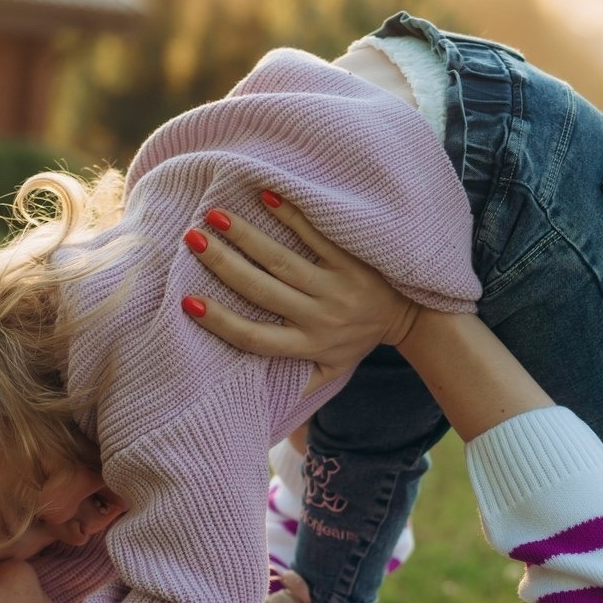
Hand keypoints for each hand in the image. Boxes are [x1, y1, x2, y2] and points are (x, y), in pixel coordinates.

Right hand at [180, 191, 419, 371]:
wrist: (414, 316)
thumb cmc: (359, 340)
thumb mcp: (332, 370)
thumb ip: (298, 383)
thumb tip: (258, 406)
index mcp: (306, 345)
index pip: (254, 338)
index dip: (221, 322)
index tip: (188, 302)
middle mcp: (318, 318)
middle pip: (261, 291)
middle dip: (224, 266)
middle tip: (192, 239)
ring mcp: (336, 287)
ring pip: (283, 262)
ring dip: (248, 237)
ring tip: (216, 215)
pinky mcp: (353, 261)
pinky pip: (319, 236)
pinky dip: (293, 217)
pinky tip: (267, 196)